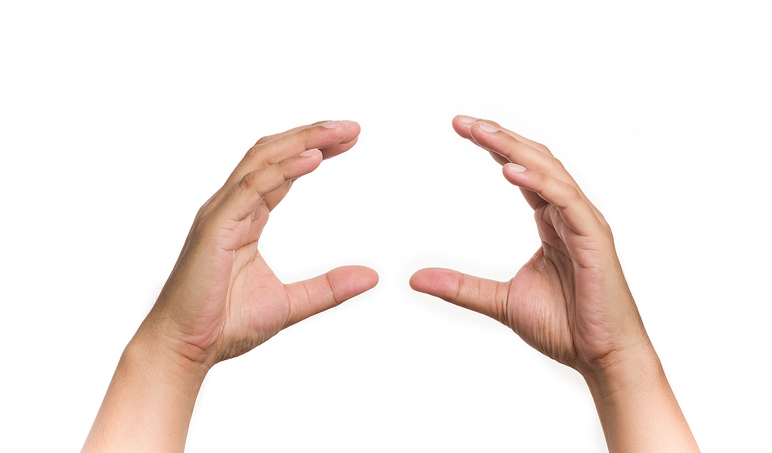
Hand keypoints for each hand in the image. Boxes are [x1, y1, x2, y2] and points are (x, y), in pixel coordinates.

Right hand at [83, 121, 378, 451]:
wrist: (185, 350)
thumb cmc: (226, 325)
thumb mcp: (291, 304)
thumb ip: (329, 288)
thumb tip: (372, 277)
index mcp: (245, 217)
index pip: (282, 170)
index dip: (314, 149)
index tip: (349, 140)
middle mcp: (231, 207)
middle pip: (272, 154)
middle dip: (311, 135)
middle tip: (350, 126)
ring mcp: (220, 214)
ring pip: (261, 161)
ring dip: (302, 141)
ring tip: (337, 132)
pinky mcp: (215, 228)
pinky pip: (251, 188)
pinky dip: (282, 169)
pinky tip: (312, 159)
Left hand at [410, 116, 699, 451]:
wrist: (603, 360)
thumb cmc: (564, 328)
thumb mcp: (500, 301)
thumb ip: (461, 286)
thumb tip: (414, 279)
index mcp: (551, 222)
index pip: (522, 172)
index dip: (495, 147)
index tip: (461, 128)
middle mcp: (570, 215)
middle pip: (535, 162)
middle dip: (500, 137)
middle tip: (463, 121)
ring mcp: (585, 224)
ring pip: (551, 172)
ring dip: (515, 150)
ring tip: (482, 132)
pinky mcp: (595, 240)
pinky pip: (566, 201)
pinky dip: (540, 182)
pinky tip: (511, 171)